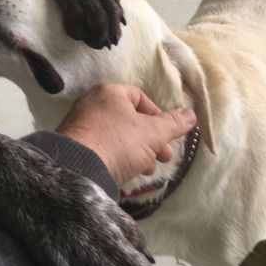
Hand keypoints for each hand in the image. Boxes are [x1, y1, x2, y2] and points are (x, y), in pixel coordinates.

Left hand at [56, 82, 196, 185]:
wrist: (78, 169)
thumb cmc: (118, 142)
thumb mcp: (153, 133)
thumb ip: (173, 123)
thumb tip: (192, 114)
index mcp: (109, 92)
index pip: (139, 97)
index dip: (157, 116)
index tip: (167, 134)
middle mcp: (92, 103)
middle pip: (129, 119)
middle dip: (151, 139)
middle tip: (164, 157)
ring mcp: (80, 124)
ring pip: (117, 135)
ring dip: (137, 151)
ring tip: (148, 169)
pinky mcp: (74, 145)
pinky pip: (102, 147)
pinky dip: (118, 157)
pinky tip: (128, 173)